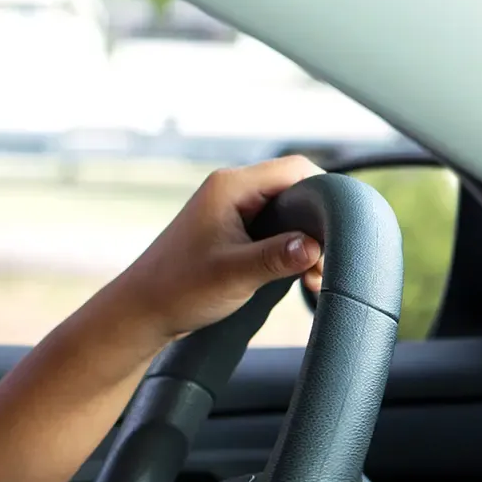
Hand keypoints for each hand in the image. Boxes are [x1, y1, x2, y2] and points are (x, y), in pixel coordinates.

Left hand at [120, 156, 326, 339]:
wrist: (142, 312)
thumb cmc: (178, 290)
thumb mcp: (235, 274)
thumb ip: (277, 258)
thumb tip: (316, 247)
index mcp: (231, 187)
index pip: (296, 168)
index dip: (324, 193)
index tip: (340, 228)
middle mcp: (232, 190)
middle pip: (295, 189)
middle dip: (317, 223)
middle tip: (324, 262)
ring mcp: (230, 210)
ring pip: (286, 211)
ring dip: (304, 240)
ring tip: (313, 275)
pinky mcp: (231, 231)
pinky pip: (272, 228)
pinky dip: (289, 248)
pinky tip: (299, 274)